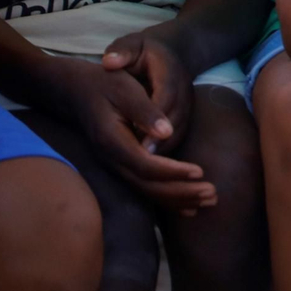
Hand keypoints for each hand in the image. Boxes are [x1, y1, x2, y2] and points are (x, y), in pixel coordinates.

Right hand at [50, 58, 214, 213]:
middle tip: (213, 194)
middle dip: (181, 192)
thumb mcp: (125, 91)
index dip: (172, 171)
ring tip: (210, 201)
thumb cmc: (105, 84)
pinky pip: (145, 187)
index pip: (145, 165)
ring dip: (179, 199)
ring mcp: (115, 164)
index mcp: (113, 142)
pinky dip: (168, 199)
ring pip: (147, 191)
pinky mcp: (122, 164)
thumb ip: (145, 112)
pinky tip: (189, 206)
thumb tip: (167, 132)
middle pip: (147, 185)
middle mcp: (112, 159)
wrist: (76, 90)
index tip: (200, 172)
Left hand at [101, 32, 192, 154]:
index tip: (139, 140)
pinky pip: (177, 136)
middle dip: (159, 143)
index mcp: (170, 73)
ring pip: (179, 132)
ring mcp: (187, 104)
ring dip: (163, 150)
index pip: (164, 99)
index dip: (153, 120)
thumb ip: (122, 52)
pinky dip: (165, 151)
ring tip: (142, 168)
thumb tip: (109, 62)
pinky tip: (148, 164)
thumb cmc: (144, 50)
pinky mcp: (185, 115)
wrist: (171, 51)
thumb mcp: (132, 45)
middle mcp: (183, 91)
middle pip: (175, 121)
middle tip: (139, 161)